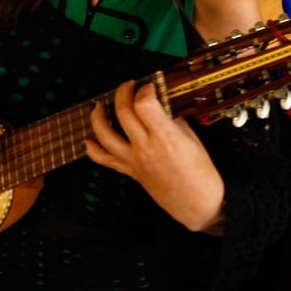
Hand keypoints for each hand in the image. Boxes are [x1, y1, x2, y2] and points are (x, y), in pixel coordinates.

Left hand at [84, 80, 225, 232]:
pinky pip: (104, 160)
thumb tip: (162, 105)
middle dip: (123, 93)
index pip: (145, 105)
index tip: (150, 86)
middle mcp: (146, 148)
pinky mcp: (131, 172)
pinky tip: (89, 139)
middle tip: (129, 86)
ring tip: (99, 105)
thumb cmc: (201, 174)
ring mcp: (135, 161)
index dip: (145, 90)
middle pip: (123, 112)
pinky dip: (92, 149)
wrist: (198, 204)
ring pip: (105, 135)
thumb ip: (174, 120)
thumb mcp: (193, 140)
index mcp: (166, 138)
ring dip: (98, 116)